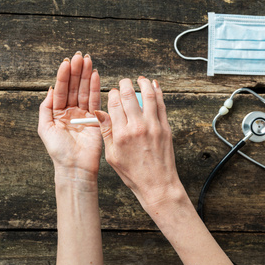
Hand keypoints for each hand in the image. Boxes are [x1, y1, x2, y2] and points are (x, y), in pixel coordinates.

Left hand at [38, 52, 101, 184]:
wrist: (75, 166)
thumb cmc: (58, 151)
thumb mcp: (44, 128)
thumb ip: (45, 108)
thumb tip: (51, 89)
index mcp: (58, 113)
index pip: (62, 90)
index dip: (64, 76)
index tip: (66, 62)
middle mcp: (71, 111)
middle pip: (74, 87)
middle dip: (76, 71)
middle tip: (79, 56)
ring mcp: (83, 114)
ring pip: (85, 90)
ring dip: (86, 75)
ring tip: (87, 60)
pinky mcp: (95, 118)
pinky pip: (95, 100)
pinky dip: (95, 87)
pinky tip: (94, 75)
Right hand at [95, 77, 180, 207]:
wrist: (158, 184)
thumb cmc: (133, 173)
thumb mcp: (112, 155)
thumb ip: (106, 132)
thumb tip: (99, 113)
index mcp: (121, 135)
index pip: (115, 105)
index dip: (113, 95)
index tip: (113, 92)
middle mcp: (137, 127)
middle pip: (130, 97)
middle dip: (125, 85)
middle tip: (124, 81)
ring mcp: (154, 126)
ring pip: (148, 96)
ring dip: (144, 84)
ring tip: (140, 79)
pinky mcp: (165, 128)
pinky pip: (161, 105)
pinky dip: (158, 93)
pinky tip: (154, 86)